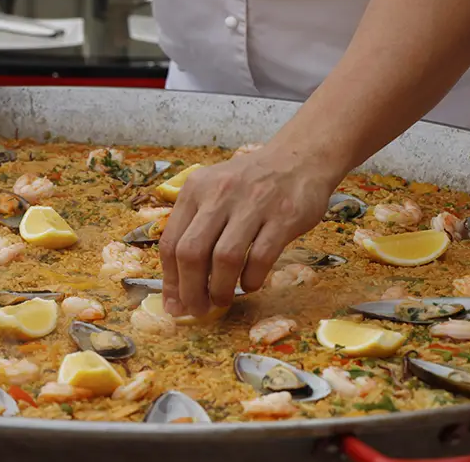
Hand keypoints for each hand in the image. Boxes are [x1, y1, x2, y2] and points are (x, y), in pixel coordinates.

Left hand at [159, 145, 339, 316]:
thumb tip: (178, 285)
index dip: (170, 280)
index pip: (170, 242)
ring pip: (224, 258)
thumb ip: (194, 227)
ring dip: (220, 289)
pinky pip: (260, 257)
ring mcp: (253, 204)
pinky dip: (251, 279)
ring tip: (222, 300)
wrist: (299, 158)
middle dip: (190, 291)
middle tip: (198, 310)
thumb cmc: (250, 184)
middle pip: (191, 253)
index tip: (174, 303)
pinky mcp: (284, 216)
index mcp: (195, 190)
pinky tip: (249, 284)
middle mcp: (220, 194)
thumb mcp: (213, 191)